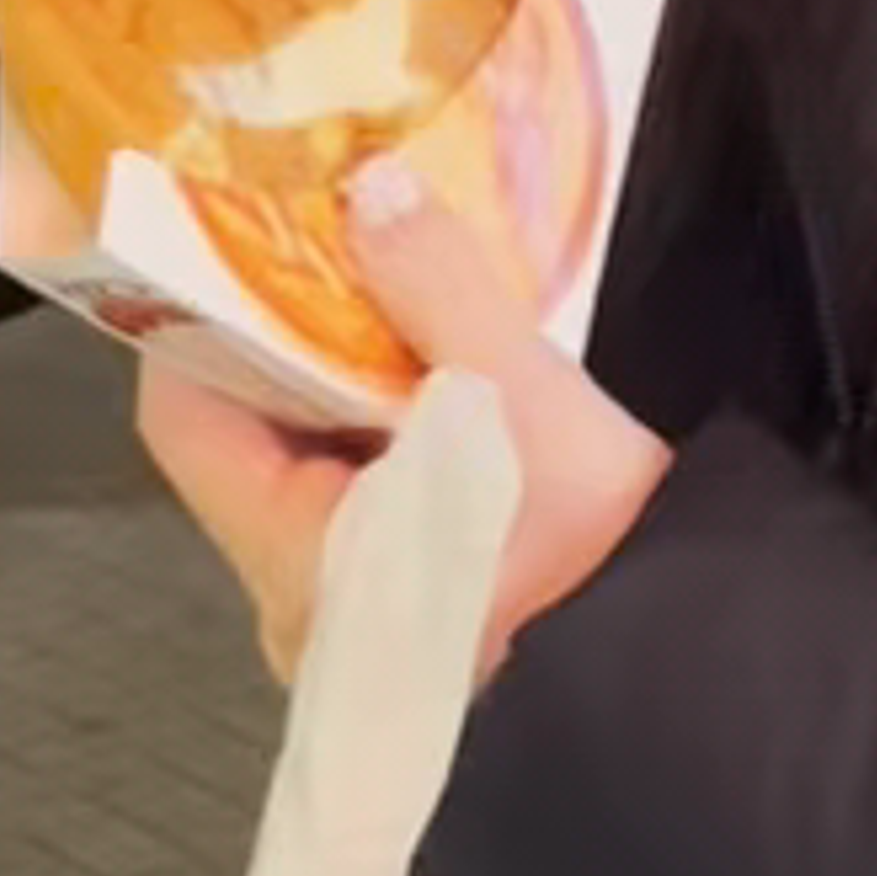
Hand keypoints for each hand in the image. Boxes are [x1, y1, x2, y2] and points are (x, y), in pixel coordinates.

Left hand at [137, 167, 668, 685]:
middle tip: (346, 251)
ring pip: (314, 473)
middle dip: (292, 341)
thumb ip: (441, 291)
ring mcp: (353, 624)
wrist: (692, 683)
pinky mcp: (412, 624)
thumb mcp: (524, 407)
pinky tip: (449, 389)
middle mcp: (300, 603)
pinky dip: (392, 441)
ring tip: (407, 307)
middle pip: (251, 440)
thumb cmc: (599, 573)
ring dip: (352, 390)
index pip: (184, 417)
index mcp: (295, 557)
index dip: (200, 318)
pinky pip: (367, 507)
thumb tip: (372, 192)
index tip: (250, 242)